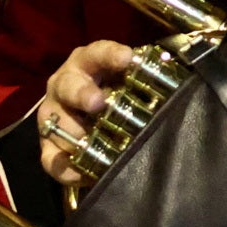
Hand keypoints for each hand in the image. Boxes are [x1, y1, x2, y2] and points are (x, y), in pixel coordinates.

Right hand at [34, 39, 139, 190]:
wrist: (90, 118)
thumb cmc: (117, 94)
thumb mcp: (127, 81)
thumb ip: (143, 81)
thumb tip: (178, 92)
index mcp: (88, 63)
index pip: (98, 53)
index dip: (111, 55)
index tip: (127, 59)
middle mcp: (65, 83)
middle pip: (68, 85)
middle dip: (82, 93)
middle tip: (98, 102)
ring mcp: (53, 113)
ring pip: (57, 122)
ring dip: (74, 133)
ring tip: (90, 142)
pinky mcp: (47, 144)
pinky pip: (51, 159)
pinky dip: (65, 168)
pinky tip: (81, 174)